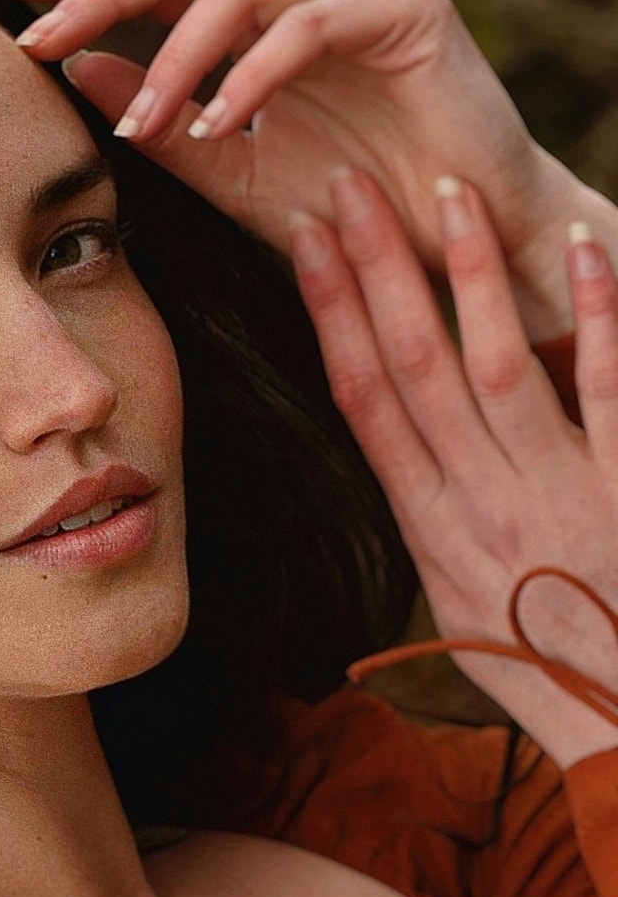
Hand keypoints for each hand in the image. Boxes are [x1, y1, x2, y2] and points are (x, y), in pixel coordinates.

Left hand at [0, 0, 617, 338]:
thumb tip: (76, 69)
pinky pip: (310, 27)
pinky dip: (251, 76)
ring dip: (174, 55)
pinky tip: (211, 125)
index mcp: (257, 17)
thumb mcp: (231, 173)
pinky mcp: (409, 11)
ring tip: (137, 123)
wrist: (455, 254)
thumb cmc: (345, 215)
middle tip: (35, 35)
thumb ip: (160, 121)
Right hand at [288, 166, 617, 770]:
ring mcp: (556, 488)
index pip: (363, 398)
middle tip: (351, 188)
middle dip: (378, 272)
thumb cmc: (525, 651)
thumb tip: (402, 448)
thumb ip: (427, 512)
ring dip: (469, 277)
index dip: (332, 313)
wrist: (610, 708)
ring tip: (447, 195)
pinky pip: (608, 391)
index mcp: (426, 520)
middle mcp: (478, 497)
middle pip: (414, 366)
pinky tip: (578, 253)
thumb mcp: (447, 592)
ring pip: (499, 366)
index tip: (309, 243)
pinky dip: (594, 319)